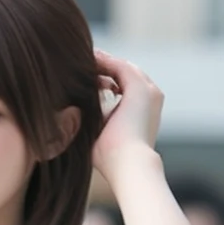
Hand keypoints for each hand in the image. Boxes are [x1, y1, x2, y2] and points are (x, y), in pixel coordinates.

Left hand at [92, 49, 163, 174]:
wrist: (128, 165)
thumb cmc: (112, 159)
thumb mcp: (102, 133)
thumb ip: (95, 119)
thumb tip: (72, 112)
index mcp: (144, 110)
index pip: (125, 86)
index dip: (105, 79)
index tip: (85, 77)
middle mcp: (151, 98)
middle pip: (125, 73)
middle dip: (104, 66)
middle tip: (82, 62)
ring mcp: (149, 92)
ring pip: (123, 67)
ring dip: (102, 62)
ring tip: (82, 59)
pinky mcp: (140, 89)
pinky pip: (120, 66)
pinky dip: (103, 61)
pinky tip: (86, 61)